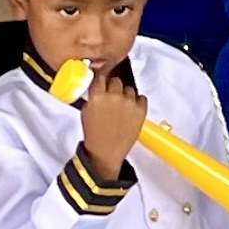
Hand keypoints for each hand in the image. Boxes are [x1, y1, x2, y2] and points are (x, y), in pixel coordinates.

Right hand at [77, 64, 146, 182]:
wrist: (106, 151)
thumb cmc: (95, 134)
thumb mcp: (86, 111)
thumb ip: (93, 96)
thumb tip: (99, 85)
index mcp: (97, 96)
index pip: (100, 76)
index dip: (102, 79)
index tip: (103, 80)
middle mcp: (114, 96)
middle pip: (116, 80)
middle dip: (113, 87)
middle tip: (112, 96)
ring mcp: (129, 103)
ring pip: (129, 88)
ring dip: (126, 94)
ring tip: (121, 107)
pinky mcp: (141, 110)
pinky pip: (142, 98)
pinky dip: (137, 102)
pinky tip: (131, 110)